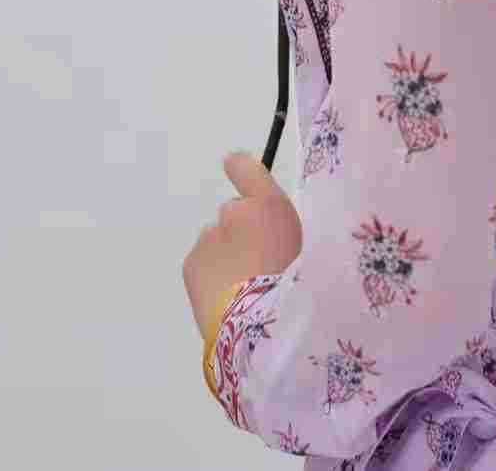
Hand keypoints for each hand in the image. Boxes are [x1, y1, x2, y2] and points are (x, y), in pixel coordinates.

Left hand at [182, 151, 302, 339]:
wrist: (260, 329)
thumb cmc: (295, 286)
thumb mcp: (304, 249)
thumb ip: (281, 229)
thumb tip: (265, 227)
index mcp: (269, 205)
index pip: (247, 169)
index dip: (240, 167)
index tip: (234, 166)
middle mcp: (234, 211)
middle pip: (234, 214)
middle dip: (241, 232)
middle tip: (257, 264)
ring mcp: (208, 237)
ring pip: (216, 241)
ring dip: (225, 255)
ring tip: (241, 287)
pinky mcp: (191, 263)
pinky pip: (203, 261)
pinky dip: (210, 274)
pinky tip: (225, 296)